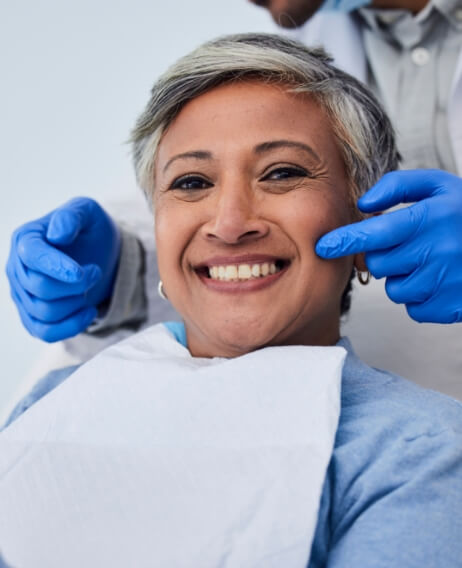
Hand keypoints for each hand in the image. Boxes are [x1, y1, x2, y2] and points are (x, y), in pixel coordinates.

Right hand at [6, 197, 120, 340]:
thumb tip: (57, 234)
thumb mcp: (87, 212)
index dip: (56, 266)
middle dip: (75, 284)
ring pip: (44, 312)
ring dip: (76, 303)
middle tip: (95, 272)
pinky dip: (71, 326)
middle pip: (40, 287)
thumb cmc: (91, 230)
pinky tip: (90, 311)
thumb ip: (71, 216)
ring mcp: (22, 295)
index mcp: (25, 238)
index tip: (81, 273)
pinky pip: (45, 333)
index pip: (31, 256)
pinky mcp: (33, 316)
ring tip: (90, 287)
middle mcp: (17, 268)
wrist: (99, 254)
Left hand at [316, 170, 461, 322]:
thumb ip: (397, 186)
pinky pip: (412, 306)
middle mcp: (436, 251)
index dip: (344, 241)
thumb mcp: (439, 185)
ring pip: (393, 287)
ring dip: (403, 276)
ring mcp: (444, 283)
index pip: (374, 233)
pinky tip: (439, 279)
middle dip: (383, 254)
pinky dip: (419, 295)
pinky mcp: (449, 308)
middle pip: (378, 263)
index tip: (323, 246)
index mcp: (430, 218)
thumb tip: (363, 205)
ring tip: (429, 260)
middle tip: (408, 244)